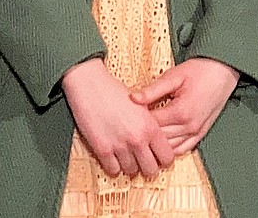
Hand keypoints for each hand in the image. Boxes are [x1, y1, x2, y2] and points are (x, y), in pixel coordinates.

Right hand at [62, 59, 175, 177]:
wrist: (89, 84)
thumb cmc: (113, 90)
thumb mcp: (140, 105)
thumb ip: (150, 124)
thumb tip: (155, 141)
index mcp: (150, 126)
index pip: (167, 157)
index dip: (162, 158)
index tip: (157, 156)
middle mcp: (138, 139)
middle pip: (151, 170)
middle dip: (146, 166)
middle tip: (141, 160)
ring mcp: (120, 146)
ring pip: (131, 171)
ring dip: (129, 165)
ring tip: (125, 155)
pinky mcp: (102, 149)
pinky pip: (113, 170)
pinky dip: (113, 165)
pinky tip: (112, 155)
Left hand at [130, 58, 238, 155]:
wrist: (223, 71)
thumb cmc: (199, 71)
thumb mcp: (173, 76)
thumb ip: (152, 90)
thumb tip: (132, 98)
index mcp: (180, 112)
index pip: (152, 124)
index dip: (137, 120)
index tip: (127, 115)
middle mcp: (189, 126)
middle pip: (159, 138)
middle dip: (144, 134)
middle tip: (131, 127)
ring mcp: (196, 132)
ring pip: (170, 147)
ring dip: (156, 144)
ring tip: (142, 137)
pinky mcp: (201, 133)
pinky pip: (183, 149)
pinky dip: (170, 149)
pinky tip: (160, 144)